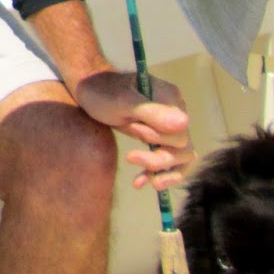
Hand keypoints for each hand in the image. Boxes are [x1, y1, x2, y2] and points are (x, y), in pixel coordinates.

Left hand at [72, 70, 193, 190]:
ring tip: (140, 182)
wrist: (89, 90)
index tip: (134, 128)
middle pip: (182, 147)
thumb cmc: (103, 92)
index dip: (159, 138)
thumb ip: (151, 112)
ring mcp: (169, 127)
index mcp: (171, 98)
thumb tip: (184, 124)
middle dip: (158, 158)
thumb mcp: (122, 101)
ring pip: (180, 158)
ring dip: (162, 172)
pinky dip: (158, 174)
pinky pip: (170, 162)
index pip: (181, 132)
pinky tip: (139, 183)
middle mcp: (175, 112)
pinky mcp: (160, 139)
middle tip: (130, 157)